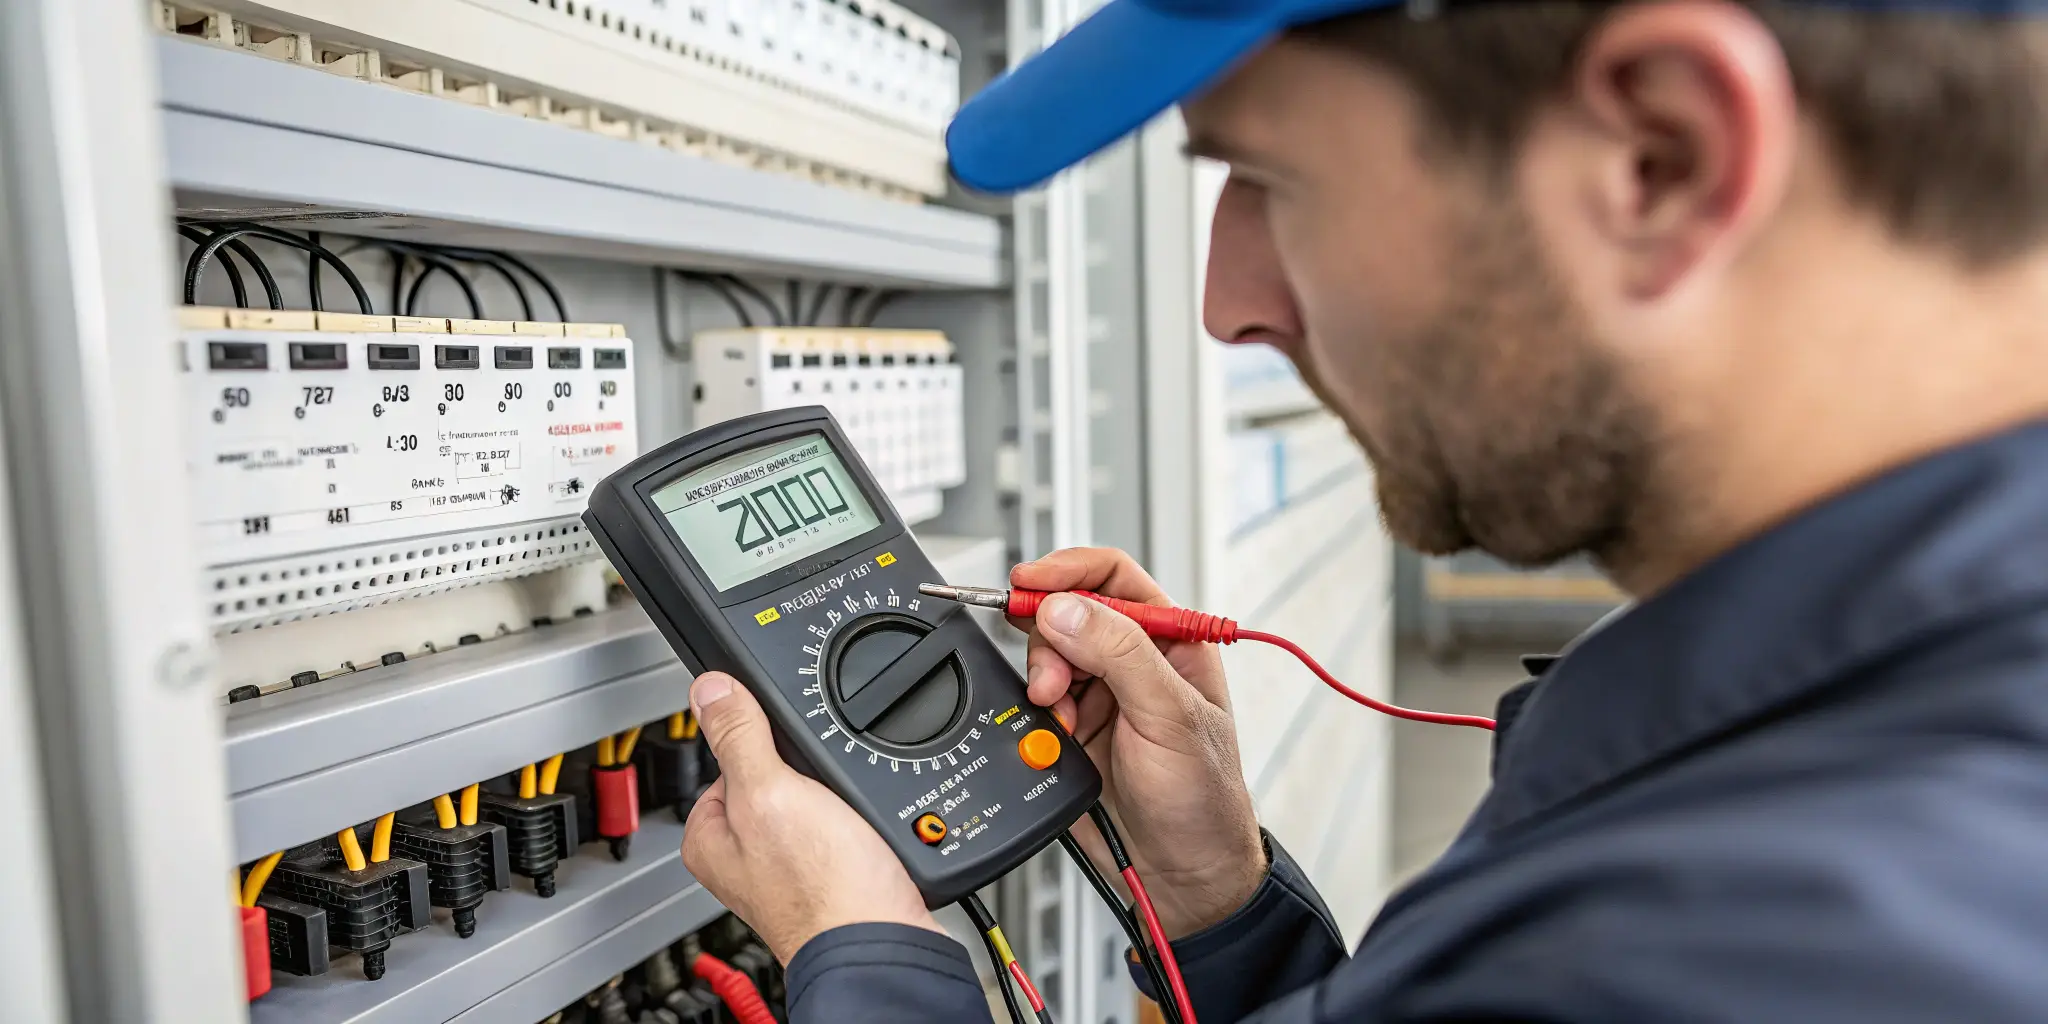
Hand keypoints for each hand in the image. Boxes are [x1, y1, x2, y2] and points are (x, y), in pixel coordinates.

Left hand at [680, 671, 944, 963]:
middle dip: (806, 773)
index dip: (760, 745)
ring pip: (814, 800)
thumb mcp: (770, 791)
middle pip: (774, 777)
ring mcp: (790, 869)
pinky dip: (859, 822)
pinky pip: (843, 827)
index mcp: (708, 838)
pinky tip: (867, 832)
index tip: (784, 748)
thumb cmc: (820, 890)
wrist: (886, 942)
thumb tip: (709, 687)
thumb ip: (738, 736)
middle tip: (825, 789)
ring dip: (838, 797)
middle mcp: (744, 858)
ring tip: (849, 816)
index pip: (725, 759)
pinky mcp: (832, 875)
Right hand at [1013, 548, 1265, 938]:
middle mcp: (1131, 662)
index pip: (1113, 577)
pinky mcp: (1069, 731)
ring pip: (1044, 657)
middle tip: (1050, 679)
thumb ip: (1120, 654)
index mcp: (1170, 642)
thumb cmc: (1203, 799)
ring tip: (1057, 714)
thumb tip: (1064, 608)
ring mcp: (1098, 697)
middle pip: (1066, 612)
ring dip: (1041, 681)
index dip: (1068, 570)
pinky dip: (1032, 717)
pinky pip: (1031, 703)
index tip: (1029, 581)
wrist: (1179, 874)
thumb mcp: (1170, 717)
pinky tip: (1052, 737)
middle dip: (1049, 638)